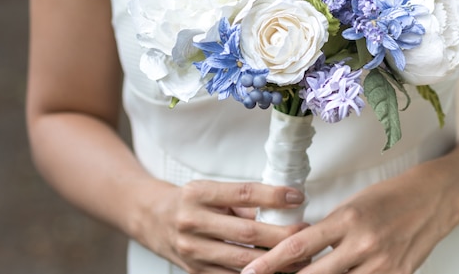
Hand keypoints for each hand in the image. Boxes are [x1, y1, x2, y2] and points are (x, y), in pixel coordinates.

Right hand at [137, 180, 307, 273]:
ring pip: (243, 260)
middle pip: (247, 232)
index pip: (243, 194)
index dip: (273, 196)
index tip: (297, 197)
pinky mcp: (195, 271)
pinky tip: (275, 271)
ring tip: (299, 256)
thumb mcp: (211, 191)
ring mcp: (192, 251)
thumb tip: (280, 208)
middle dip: (282, 235)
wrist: (152, 219)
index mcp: (198, 194)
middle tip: (306, 233)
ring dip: (275, 260)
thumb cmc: (189, 201)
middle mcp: (192, 223)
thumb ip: (242, 201)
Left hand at [240, 162, 458, 273]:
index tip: (249, 272)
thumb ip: (328, 230)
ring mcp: (383, 266)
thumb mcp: (353, 204)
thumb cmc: (390, 196)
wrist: (435, 198)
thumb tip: (298, 251)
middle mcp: (364, 245)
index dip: (271, 263)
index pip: (300, 246)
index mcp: (348, 219)